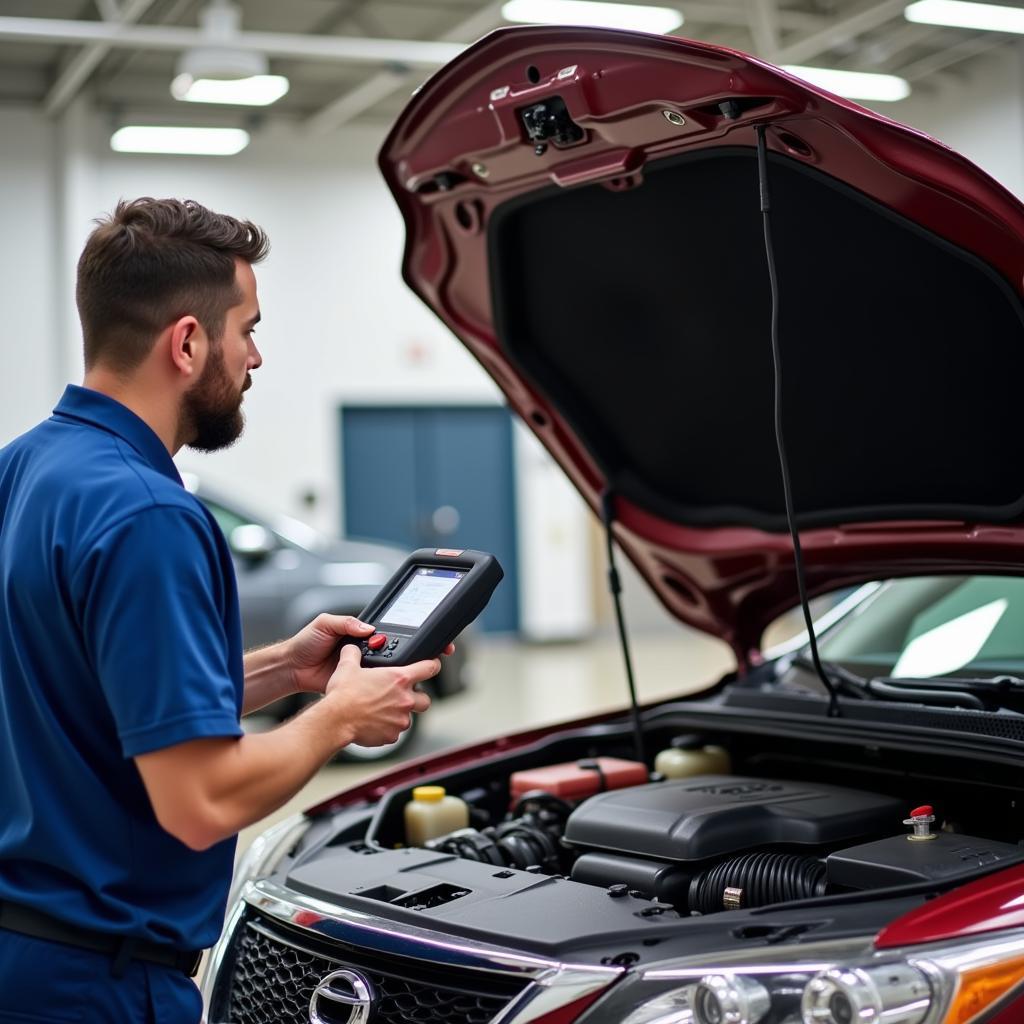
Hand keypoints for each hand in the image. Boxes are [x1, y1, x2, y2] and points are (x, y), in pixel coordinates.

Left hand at [287, 613, 373, 695]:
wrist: (292, 667)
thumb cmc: (304, 643)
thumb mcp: (324, 624)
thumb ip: (347, 622)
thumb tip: (368, 627)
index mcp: (352, 633)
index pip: (373, 634)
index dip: (377, 637)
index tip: (377, 640)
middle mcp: (355, 649)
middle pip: (376, 651)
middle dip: (376, 652)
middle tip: (368, 652)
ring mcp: (353, 666)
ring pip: (372, 667)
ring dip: (371, 666)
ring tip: (363, 663)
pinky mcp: (349, 680)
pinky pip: (362, 682)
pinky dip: (363, 680)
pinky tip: (360, 676)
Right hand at [324, 644, 438, 747]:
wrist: (335, 720)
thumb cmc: (343, 695)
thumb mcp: (347, 667)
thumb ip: (353, 654)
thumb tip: (351, 648)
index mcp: (399, 679)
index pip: (430, 668)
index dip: (433, 665)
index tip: (432, 665)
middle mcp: (405, 699)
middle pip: (426, 698)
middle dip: (417, 697)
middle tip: (403, 695)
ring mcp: (400, 720)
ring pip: (409, 717)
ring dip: (400, 714)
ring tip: (382, 710)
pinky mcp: (392, 736)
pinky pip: (395, 732)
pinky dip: (387, 728)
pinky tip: (374, 722)